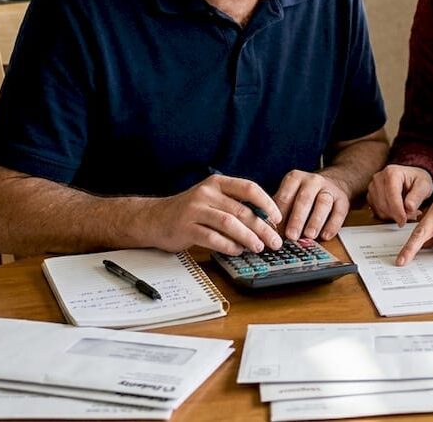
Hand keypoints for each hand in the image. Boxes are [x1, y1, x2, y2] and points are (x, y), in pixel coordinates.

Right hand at [139, 173, 282, 255]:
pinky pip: (212, 238)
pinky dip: (228, 246)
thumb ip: (235, 205)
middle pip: (241, 210)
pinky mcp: (185, 228)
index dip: (267, 203)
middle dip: (262, 227)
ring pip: (228, 223)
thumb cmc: (190, 211)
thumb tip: (266, 222)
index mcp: (217, 183)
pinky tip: (237, 251)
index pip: (249, 188)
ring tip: (258, 247)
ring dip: (247, 237)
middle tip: (274, 241)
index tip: (277, 218)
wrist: (155, 219)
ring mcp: (194, 210)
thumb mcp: (212, 199)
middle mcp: (206, 193)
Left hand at [273, 170, 352, 240]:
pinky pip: (339, 211)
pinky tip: (326, 235)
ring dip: (315, 220)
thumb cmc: (305, 194)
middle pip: (304, 199)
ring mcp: (329, 188)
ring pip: (323, 203)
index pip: (286, 196)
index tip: (275, 229)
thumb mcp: (290, 195)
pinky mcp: (342, 198)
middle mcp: (313, 181)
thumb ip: (281, 210)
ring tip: (309, 235)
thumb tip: (270, 232)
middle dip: (297, 218)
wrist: (334, 182)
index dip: (280, 213)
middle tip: (291, 235)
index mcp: (295, 178)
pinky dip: (333, 225)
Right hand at [368, 165, 432, 225]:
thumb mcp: (424, 186)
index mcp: (392, 173)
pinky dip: (388, 216)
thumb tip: (409, 208)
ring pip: (379, 210)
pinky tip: (398, 212)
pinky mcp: (371, 196)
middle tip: (410, 216)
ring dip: (393, 216)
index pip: (392, 195)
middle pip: (383, 204)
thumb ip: (417, 196)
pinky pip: (377, 212)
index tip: (404, 220)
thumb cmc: (417, 180)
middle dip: (397, 215)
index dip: (397, 211)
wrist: (411, 178)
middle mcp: (379, 178)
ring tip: (407, 212)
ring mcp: (373, 187)